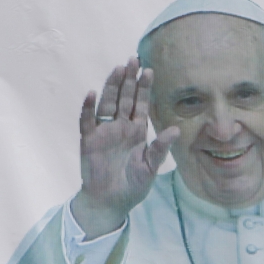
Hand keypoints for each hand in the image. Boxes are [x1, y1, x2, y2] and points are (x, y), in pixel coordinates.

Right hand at [70, 58, 178, 238]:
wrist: (111, 203)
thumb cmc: (132, 186)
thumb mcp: (150, 167)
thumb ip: (160, 148)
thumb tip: (176, 130)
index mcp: (136, 131)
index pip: (140, 104)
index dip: (144, 87)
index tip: (149, 70)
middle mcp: (120, 127)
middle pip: (124, 98)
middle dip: (129, 79)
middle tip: (133, 60)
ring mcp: (104, 132)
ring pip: (107, 104)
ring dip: (111, 87)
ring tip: (117, 69)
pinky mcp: (89, 141)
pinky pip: (87, 121)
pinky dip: (88, 108)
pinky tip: (91, 94)